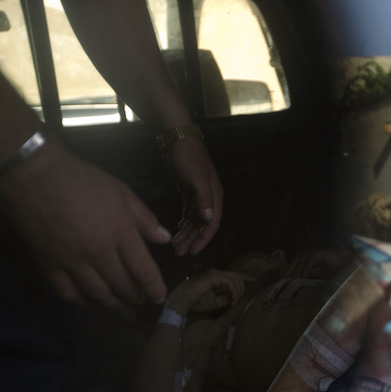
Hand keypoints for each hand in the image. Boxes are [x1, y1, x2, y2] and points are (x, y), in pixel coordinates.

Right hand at [0, 141, 170, 306]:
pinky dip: (83, 301)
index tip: (160, 298)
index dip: (155, 289)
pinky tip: (90, 298)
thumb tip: (165, 239)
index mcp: (120, 232)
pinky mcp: (49, 265)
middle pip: (123, 287)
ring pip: (98, 295)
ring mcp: (71, 261)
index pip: (144, 271)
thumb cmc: (82, 180)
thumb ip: (145, 218)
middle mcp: (98, 252)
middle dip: (136, 297)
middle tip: (141, 298)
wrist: (34, 176)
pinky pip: (69, 294)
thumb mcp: (121, 192)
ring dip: (113, 303)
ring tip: (120, 302)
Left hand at [163, 136, 223, 255]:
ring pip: (195, 220)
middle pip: (202, 225)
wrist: (178, 138)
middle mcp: (209, 198)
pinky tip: (178, 229)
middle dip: (192, 240)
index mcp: (214, 196)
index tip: (194, 252)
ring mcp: (199, 195)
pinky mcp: (189, 191)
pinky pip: (189, 212)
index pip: (212, 223)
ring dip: (187, 233)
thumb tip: (210, 219)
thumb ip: (204, 198)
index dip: (203, 239)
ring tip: (176, 246)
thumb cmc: (188, 156)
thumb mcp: (196, 177)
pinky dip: (184, 222)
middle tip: (179, 253)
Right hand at [168, 269, 246, 314]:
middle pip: (237, 276)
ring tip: (233, 302)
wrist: (183, 301)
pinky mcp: (214, 276)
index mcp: (216, 278)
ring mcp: (215, 273)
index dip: (244, 277)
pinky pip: (230, 282)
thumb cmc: (196, 302)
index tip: (254, 280)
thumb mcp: (215, 302)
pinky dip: (234, 291)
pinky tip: (232, 299)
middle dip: (242, 288)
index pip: (233, 275)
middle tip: (236, 301)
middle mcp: (216, 273)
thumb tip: (234, 298)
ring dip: (238, 292)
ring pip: (235, 279)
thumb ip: (225, 298)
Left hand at [280, 249, 353, 279]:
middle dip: (287, 276)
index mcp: (298, 261)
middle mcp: (301, 256)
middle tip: (284, 285)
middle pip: (291, 265)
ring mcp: (309, 254)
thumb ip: (304, 280)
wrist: (341, 262)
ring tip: (293, 281)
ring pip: (299, 263)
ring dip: (296, 272)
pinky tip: (304, 274)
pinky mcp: (317, 253)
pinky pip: (310, 260)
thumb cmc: (326, 270)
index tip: (278, 286)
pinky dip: (307, 267)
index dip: (282, 277)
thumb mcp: (312, 277)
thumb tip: (293, 290)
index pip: (286, 268)